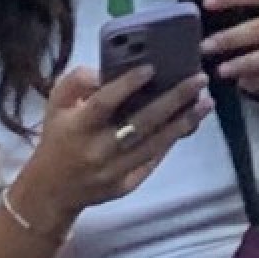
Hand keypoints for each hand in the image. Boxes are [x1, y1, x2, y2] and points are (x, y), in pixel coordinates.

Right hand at [11, 57, 206, 233]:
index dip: (126, 85)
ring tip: (206, 102)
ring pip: (155, 144)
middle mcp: (98, 150)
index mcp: (77, 127)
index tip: (151, 67)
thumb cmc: (57, 137)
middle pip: (141, 123)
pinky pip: (153, 161)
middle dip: (174, 100)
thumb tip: (107, 70)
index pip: (104, 103)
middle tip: (199, 79)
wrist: (52, 190)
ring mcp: (114, 171)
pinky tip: (189, 123)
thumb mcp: (55, 104)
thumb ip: (77, 81)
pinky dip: (171, 141)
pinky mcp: (126, 185)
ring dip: (183, 122)